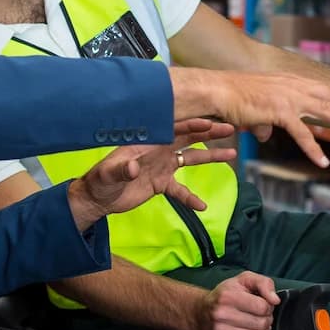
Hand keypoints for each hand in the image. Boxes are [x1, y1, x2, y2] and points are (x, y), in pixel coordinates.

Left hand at [68, 119, 236, 230]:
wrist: (98, 199)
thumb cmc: (100, 181)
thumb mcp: (108, 174)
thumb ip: (120, 170)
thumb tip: (132, 168)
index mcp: (148, 143)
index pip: (173, 129)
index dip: (192, 125)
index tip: (211, 123)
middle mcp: (158, 151)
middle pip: (188, 138)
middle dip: (209, 133)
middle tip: (230, 129)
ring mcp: (162, 167)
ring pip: (191, 159)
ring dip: (211, 157)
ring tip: (231, 156)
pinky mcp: (161, 184)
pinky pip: (181, 189)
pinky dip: (191, 197)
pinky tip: (202, 206)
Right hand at [170, 66, 329, 168]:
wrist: (219, 91)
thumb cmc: (235, 98)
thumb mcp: (257, 110)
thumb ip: (266, 122)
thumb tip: (265, 133)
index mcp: (293, 83)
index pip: (326, 89)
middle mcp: (295, 87)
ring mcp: (289, 98)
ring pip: (325, 111)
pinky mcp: (279, 112)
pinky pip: (302, 133)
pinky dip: (313, 149)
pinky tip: (323, 162)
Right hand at [193, 271, 281, 329]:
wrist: (199, 312)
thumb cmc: (225, 294)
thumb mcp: (244, 279)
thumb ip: (263, 283)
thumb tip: (275, 300)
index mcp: (228, 296)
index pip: (262, 307)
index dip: (268, 306)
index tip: (263, 304)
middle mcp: (223, 315)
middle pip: (262, 323)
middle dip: (267, 319)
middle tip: (261, 315)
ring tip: (259, 325)